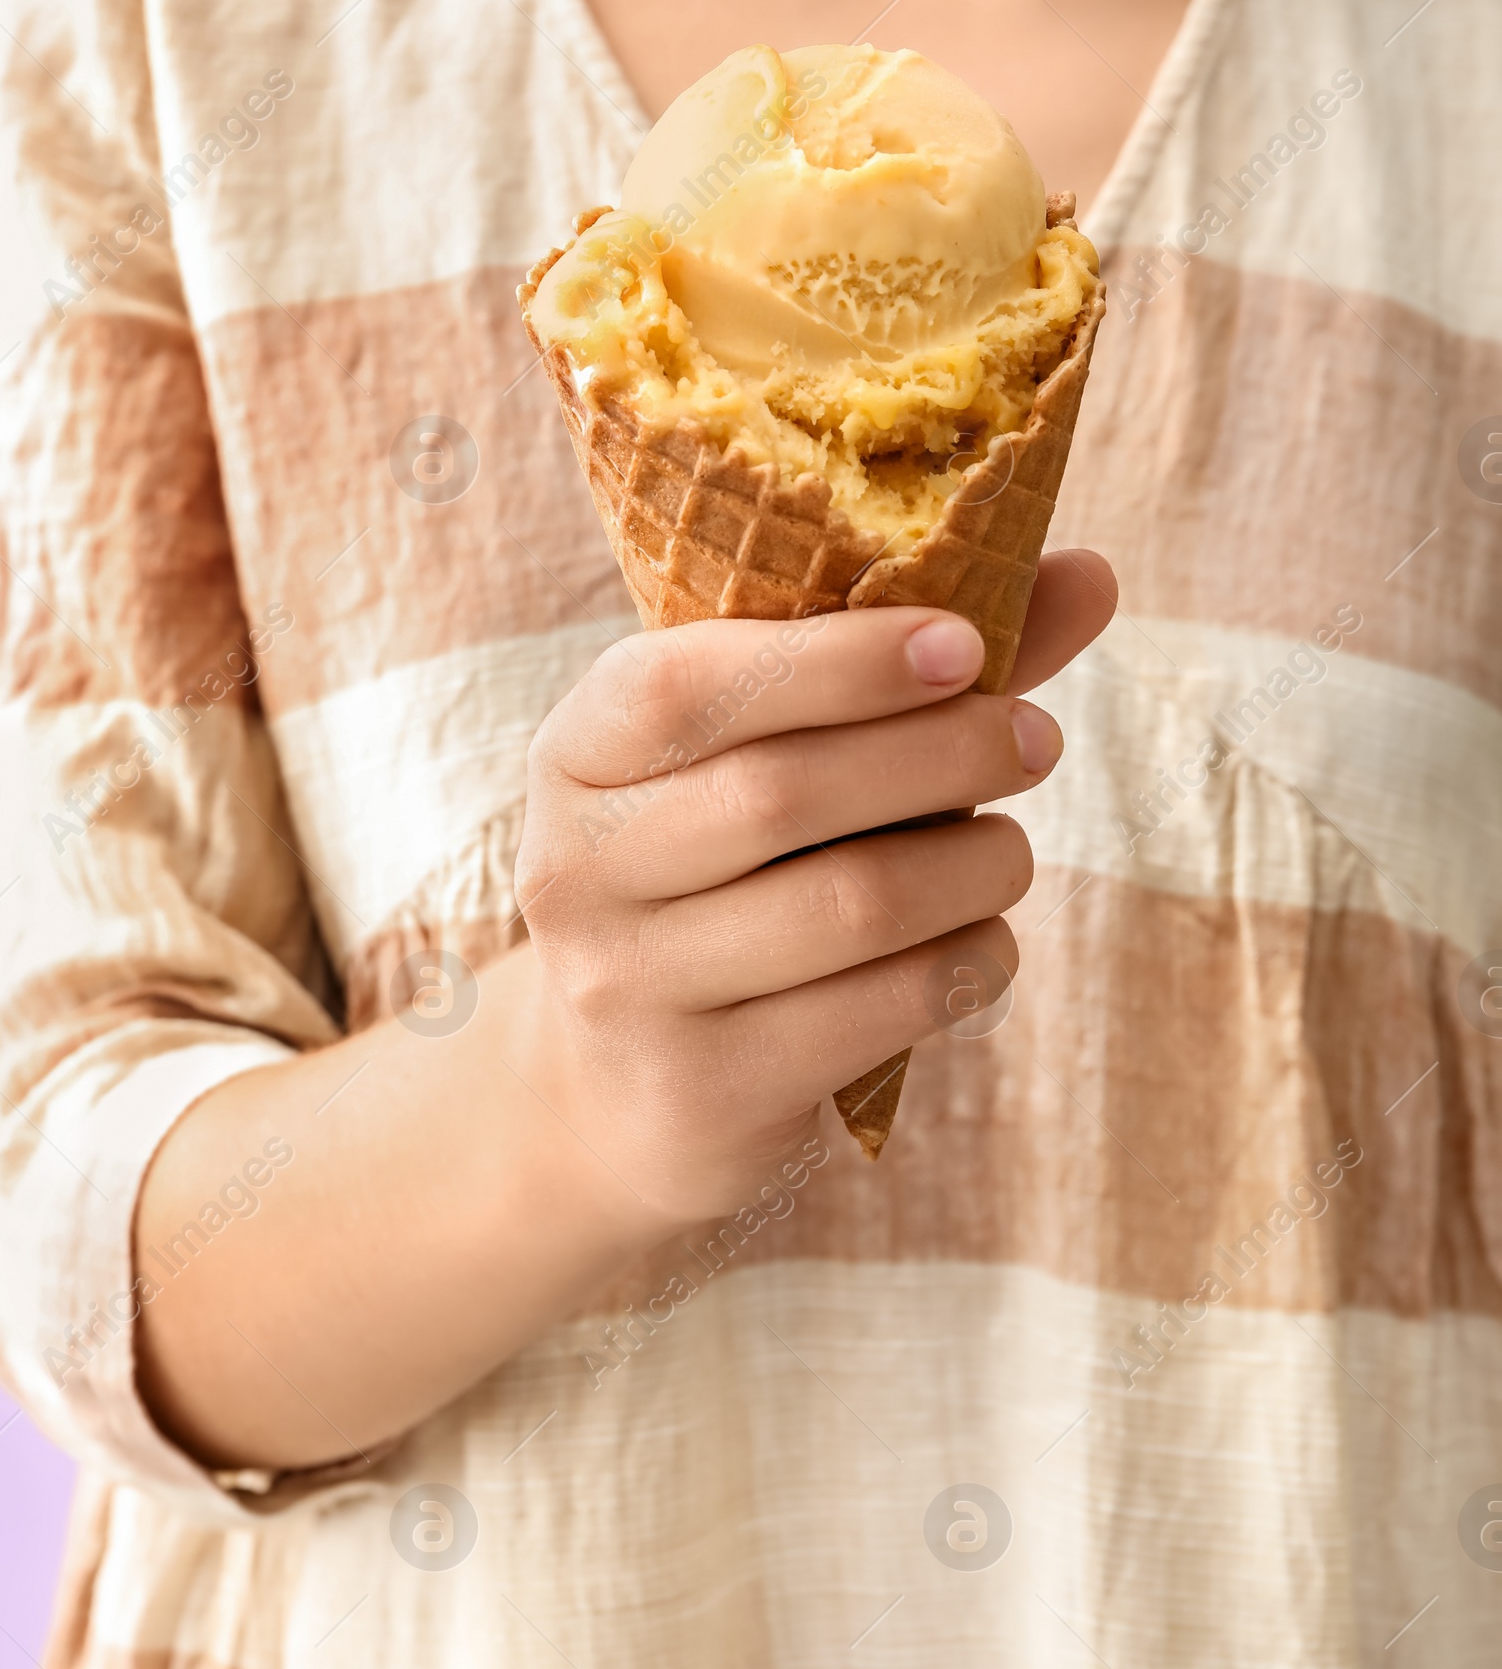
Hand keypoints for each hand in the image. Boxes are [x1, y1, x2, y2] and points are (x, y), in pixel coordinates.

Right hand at [512, 548, 1116, 1224]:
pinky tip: (979, 943)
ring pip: (850, 904)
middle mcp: (576, 871)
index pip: (680, 681)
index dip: (834, 658)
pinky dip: (966, 962)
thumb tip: (1092, 572)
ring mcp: (631, 989)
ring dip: (974, 864)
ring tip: (1009, 851)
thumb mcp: (774, 764)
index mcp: (576, 754)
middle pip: (781, 791)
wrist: (623, 1096)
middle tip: (1037, 739)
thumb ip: (920, 675)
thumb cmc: (730, 883)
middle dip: (942, 754)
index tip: (966, 644)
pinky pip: (881, 1009)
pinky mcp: (707, 1091)